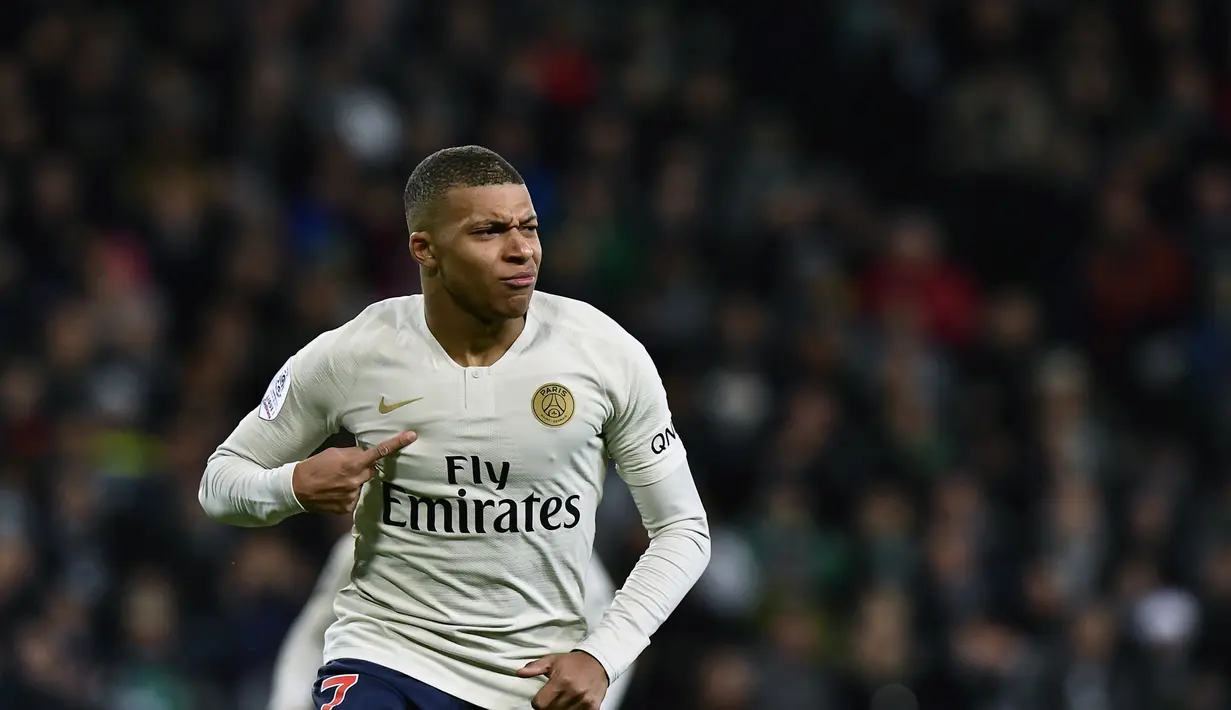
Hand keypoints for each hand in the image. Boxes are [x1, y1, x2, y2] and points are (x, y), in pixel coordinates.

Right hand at [291, 431, 416, 513]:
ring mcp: (352, 496)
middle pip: (373, 470)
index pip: (380, 452)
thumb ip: (353, 454)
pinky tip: (334, 491)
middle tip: (349, 466)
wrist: (296, 489)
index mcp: (353, 464)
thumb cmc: (314, 466)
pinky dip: (348, 493)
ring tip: (335, 481)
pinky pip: (355, 497)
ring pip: (363, 484)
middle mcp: (356, 480)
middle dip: (364, 467)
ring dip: (354, 481)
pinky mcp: (347, 508)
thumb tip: (367, 454)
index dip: (397, 443)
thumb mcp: (334, 453)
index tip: (412, 436)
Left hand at [517, 651, 608, 709]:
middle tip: (553, 698)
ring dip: (560, 709)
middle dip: (548, 707)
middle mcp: (573, 692)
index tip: (542, 698)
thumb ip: (535, 667)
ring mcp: (584, 701)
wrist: (598, 662)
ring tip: (563, 700)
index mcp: (561, 680)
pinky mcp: (593, 707)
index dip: (538, 702)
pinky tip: (572, 704)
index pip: (539, 704)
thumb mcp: (553, 661)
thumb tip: (519, 672)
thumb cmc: (573, 662)